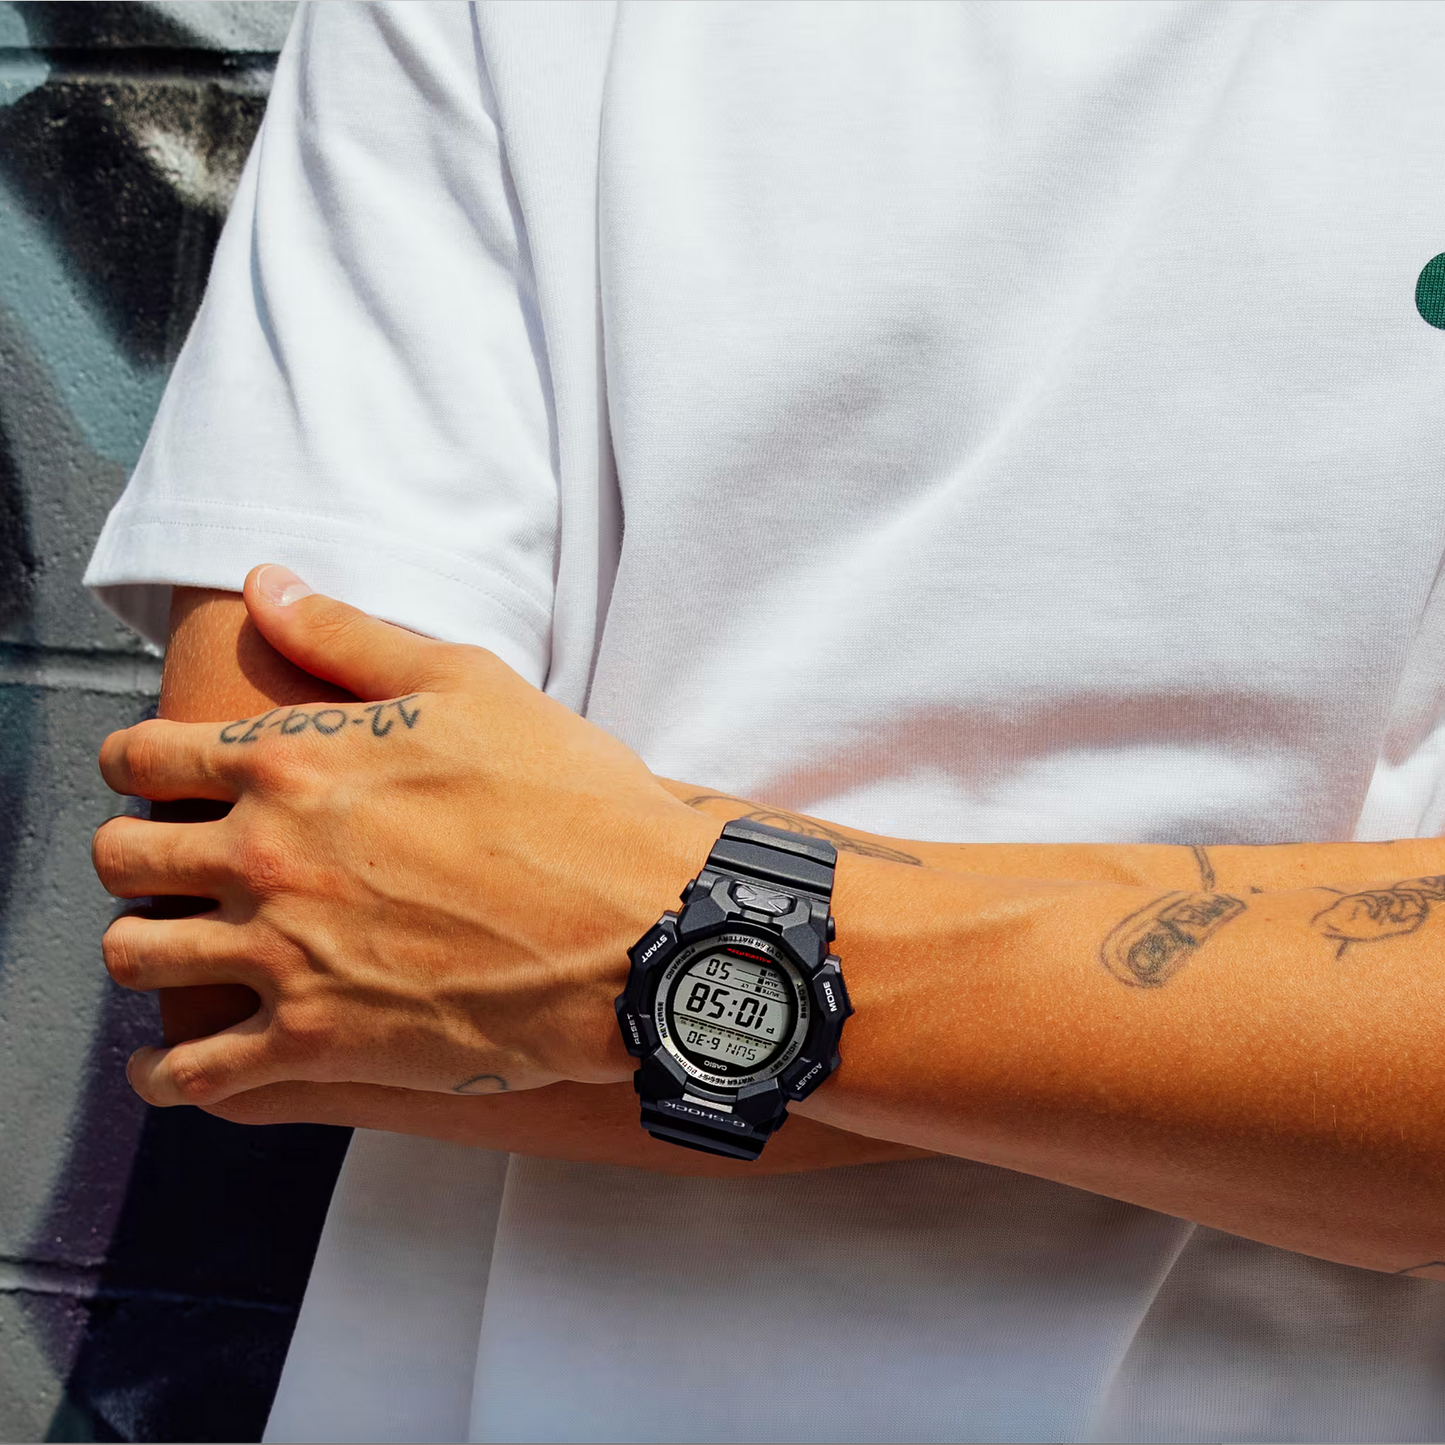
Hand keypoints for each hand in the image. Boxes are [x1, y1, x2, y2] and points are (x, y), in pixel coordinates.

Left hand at [94, 565, 716, 1108]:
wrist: (639, 923)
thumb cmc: (568, 798)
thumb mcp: (469, 684)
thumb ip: (348, 634)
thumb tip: (264, 583)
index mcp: (291, 760)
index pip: (143, 755)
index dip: (134, 761)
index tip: (152, 775)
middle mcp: (266, 854)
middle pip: (122, 856)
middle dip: (132, 852)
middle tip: (169, 862)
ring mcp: (285, 953)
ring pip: (136, 959)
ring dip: (141, 951)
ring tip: (174, 950)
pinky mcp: (317, 1044)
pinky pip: (193, 1075)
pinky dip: (166, 1073)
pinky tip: (172, 1067)